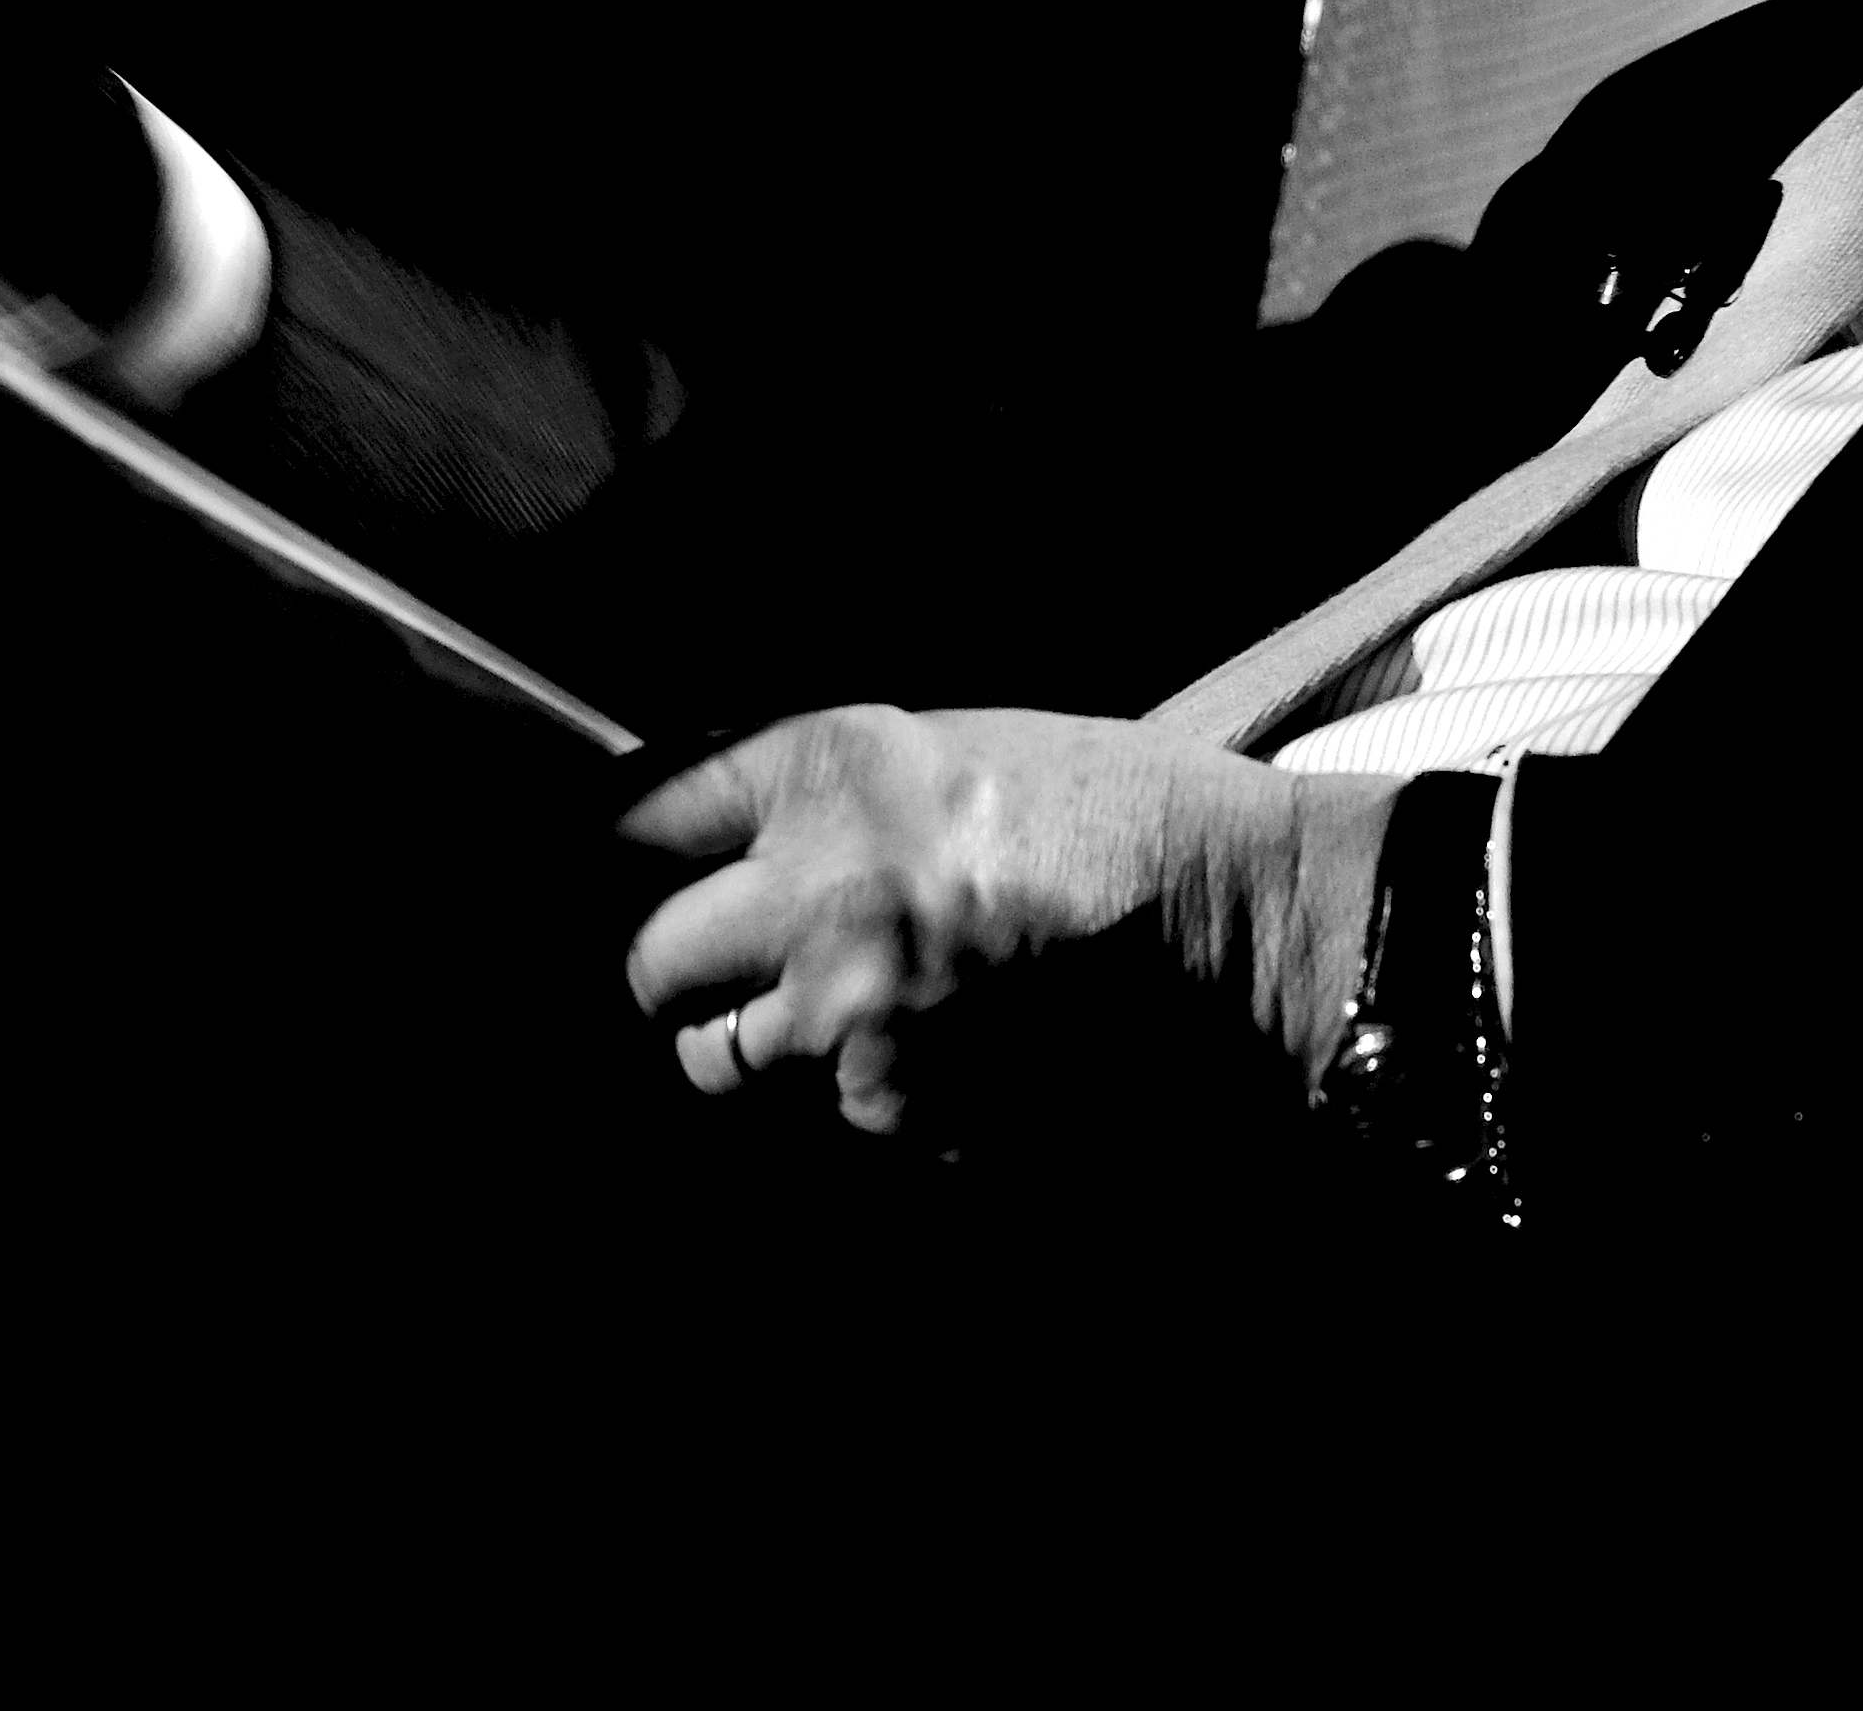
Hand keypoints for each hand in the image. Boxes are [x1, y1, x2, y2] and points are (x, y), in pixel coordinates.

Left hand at [619, 706, 1398, 1136]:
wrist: (1251, 925)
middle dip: (679, 967)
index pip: (637, 811)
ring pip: (718, 1060)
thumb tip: (714, 840)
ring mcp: (849, 1017)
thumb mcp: (955, 746)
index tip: (612, 869)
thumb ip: (824, 794)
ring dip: (757, 1044)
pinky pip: (829, 1115)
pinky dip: (868, 1095)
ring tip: (848, 1013)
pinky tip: (955, 1054)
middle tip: (729, 965)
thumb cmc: (1121, 816)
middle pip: (651, 957)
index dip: (615, 847)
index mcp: (827, 770)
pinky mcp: (899, 1113)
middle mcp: (812, 891)